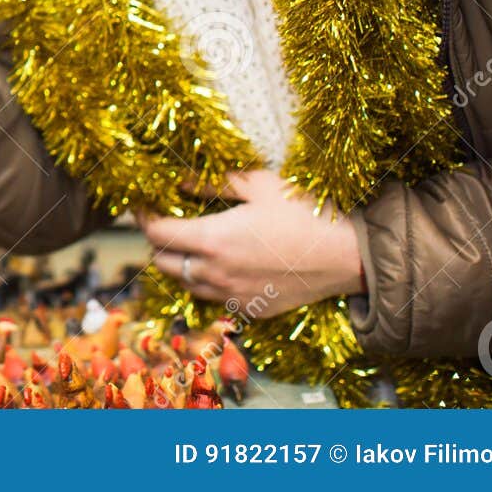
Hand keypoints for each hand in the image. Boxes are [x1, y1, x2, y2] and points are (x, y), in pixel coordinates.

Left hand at [135, 170, 364, 312]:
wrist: (349, 257)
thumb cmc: (306, 213)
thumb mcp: (259, 184)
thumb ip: (214, 182)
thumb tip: (180, 181)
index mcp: (212, 240)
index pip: (157, 234)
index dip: (143, 217)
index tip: (142, 205)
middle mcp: (215, 275)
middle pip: (162, 263)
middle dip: (155, 241)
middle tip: (163, 221)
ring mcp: (232, 297)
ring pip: (184, 283)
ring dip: (178, 263)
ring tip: (189, 241)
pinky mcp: (249, 310)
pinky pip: (212, 297)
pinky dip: (204, 280)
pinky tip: (219, 263)